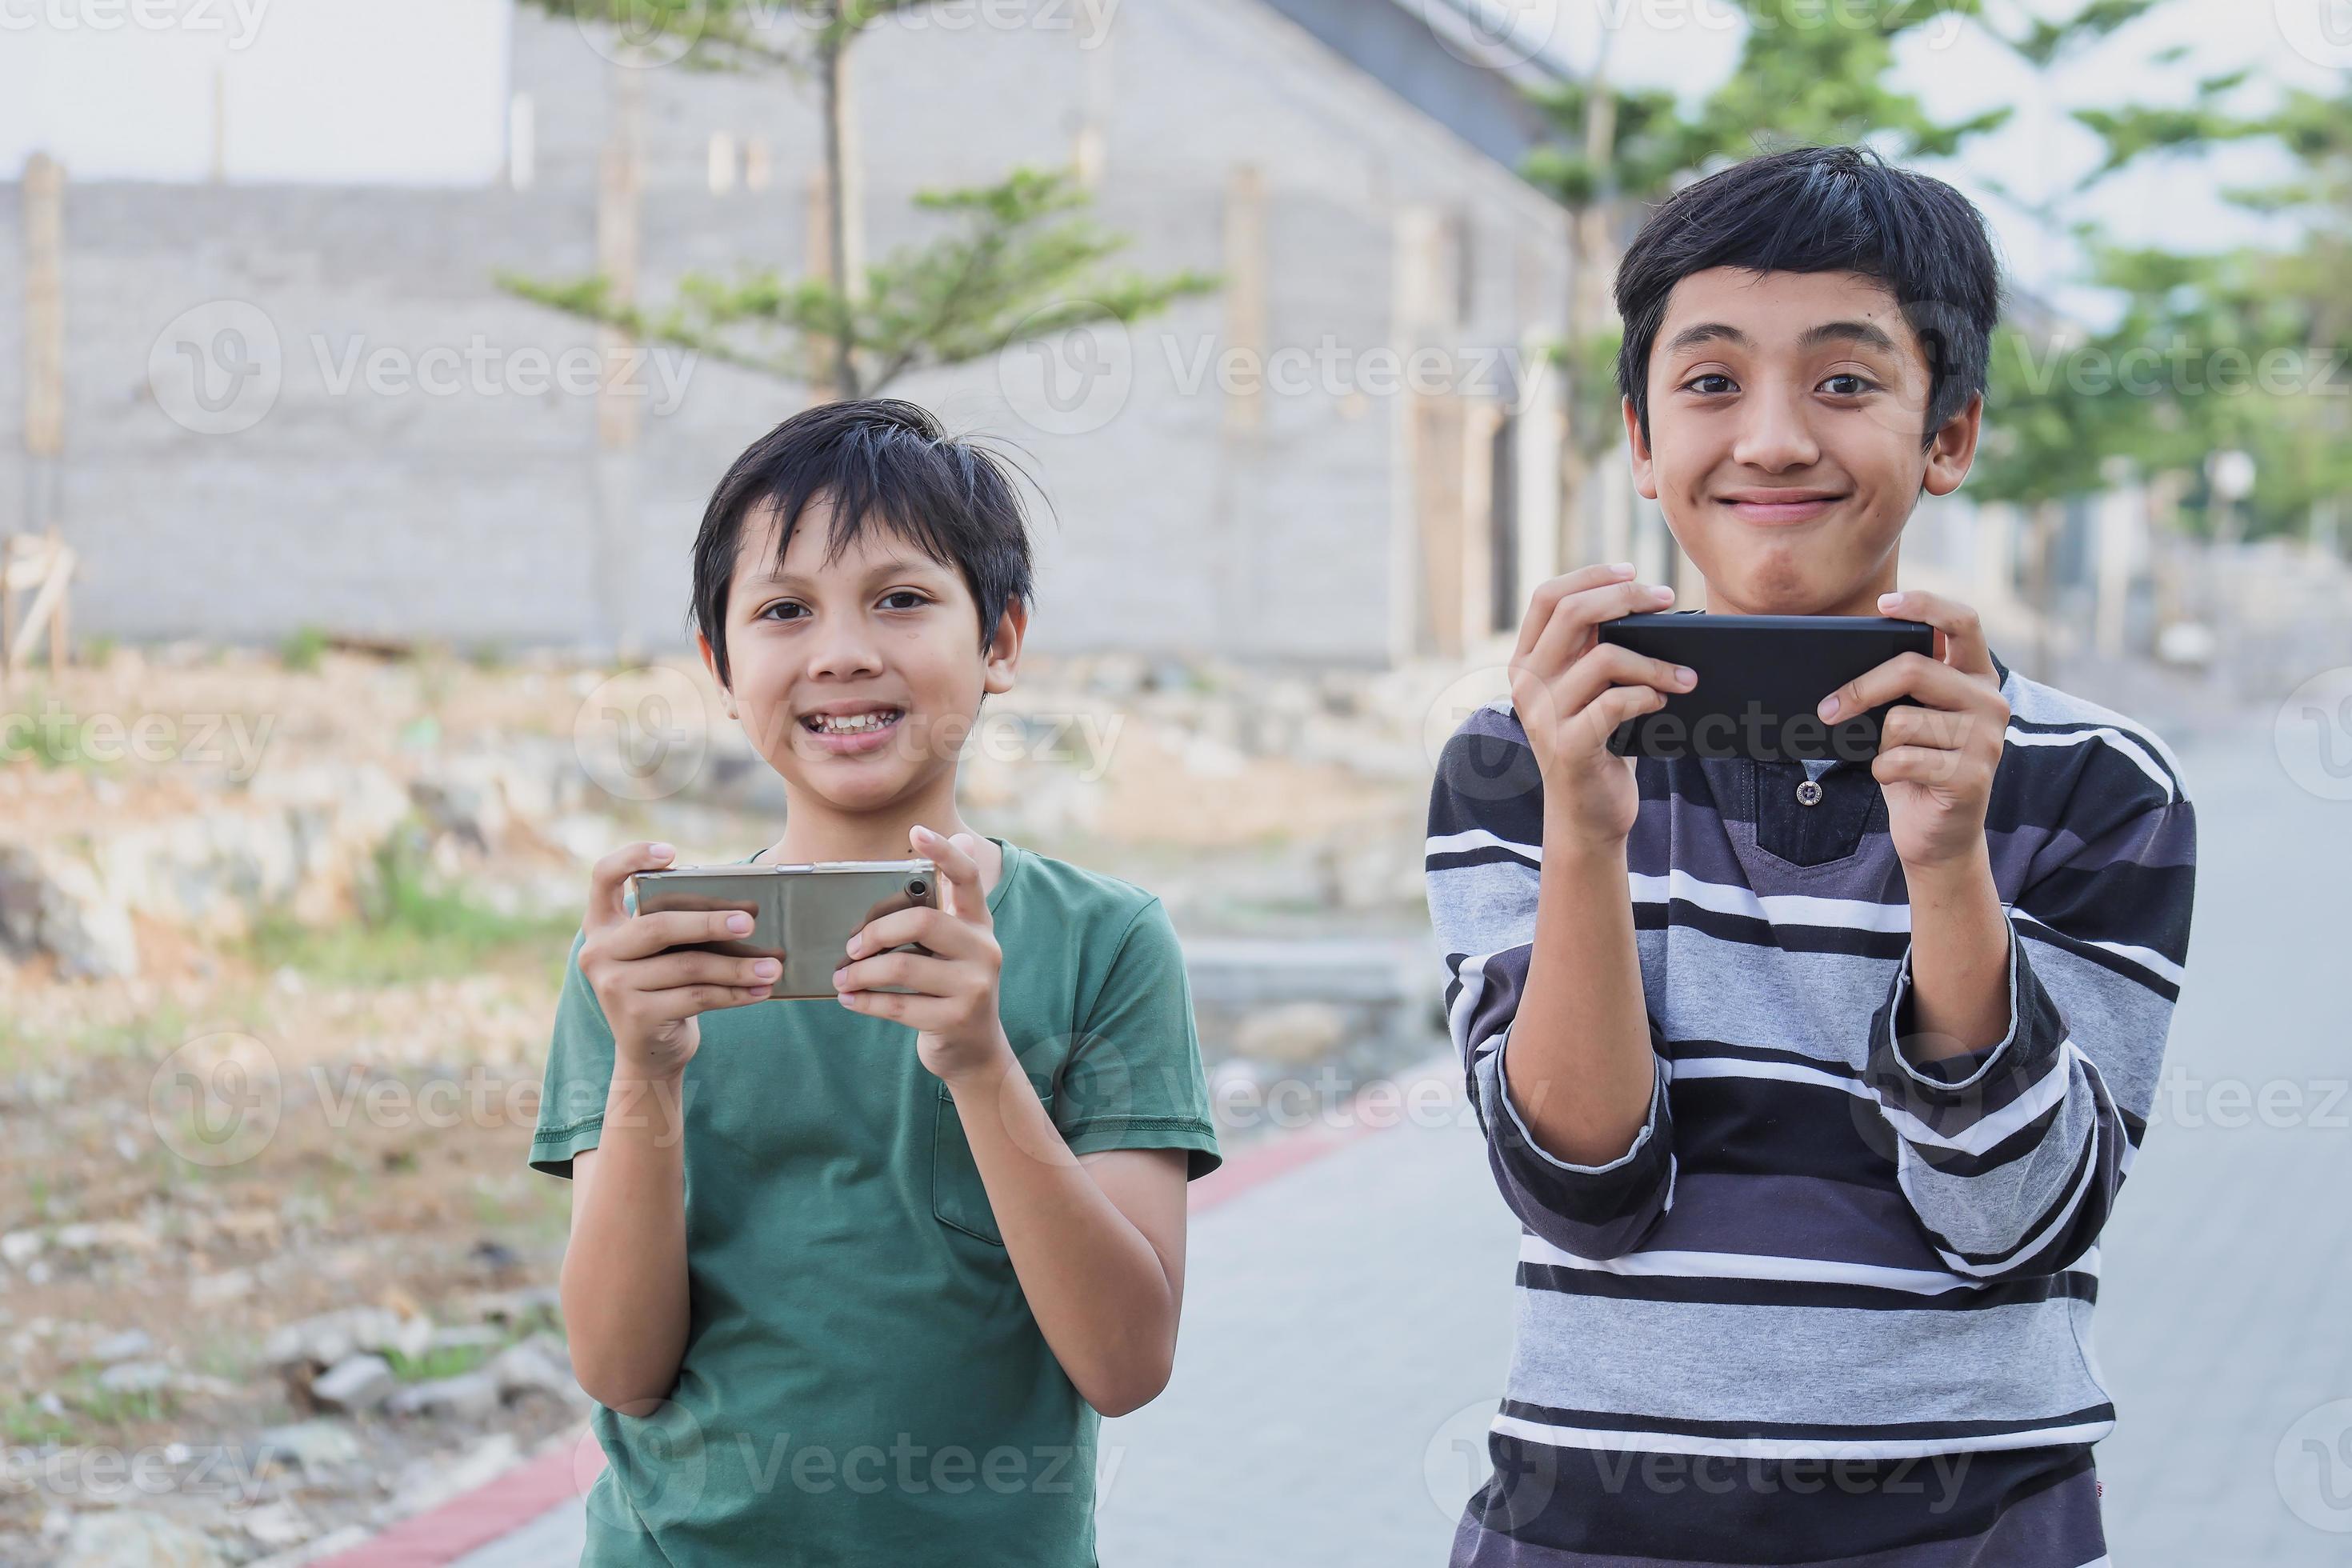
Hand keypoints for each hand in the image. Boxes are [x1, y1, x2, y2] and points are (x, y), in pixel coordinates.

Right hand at [579, 842, 780, 1078]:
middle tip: (750, 922)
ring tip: (773, 966)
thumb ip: (677, 926)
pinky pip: (697, 997)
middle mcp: (599, 952)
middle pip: (659, 927)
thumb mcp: (658, 953)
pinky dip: (735, 993)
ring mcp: (614, 986)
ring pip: (688, 967)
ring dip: (738, 967)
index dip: (631, 858)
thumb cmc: (664, 986)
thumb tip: (744, 908)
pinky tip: (761, 990)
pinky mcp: (637, 1016)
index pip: (603, 878)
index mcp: (602, 925)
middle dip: (709, 923)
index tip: (669, 852)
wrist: (648, 1052)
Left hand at [832, 826, 1011, 1084]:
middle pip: (922, 921)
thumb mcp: (953, 948)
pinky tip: (849, 999)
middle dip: (875, 931)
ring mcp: (975, 986)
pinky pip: (898, 1005)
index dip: (944, 852)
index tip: (917, 831)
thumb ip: (940, 909)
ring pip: (902, 966)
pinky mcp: (957, 1019)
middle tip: (851, 946)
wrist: (974, 1052)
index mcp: (979, 923)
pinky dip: (865, 1001)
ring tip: (841, 977)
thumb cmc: (950, 989)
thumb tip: (954, 843)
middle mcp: (984, 949)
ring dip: (861, 972)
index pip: (967, 877)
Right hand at [1508, 563, 1694, 853]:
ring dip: (1657, 661)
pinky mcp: (1570, 746)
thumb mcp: (1586, 691)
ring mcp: (1544, 716)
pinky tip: (1665, 703)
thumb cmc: (1597, 744)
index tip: (1633, 572)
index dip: (1592, 576)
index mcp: (1526, 662)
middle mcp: (1527, 684)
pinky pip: (1616, 702)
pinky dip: (1649, 696)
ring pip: (1604, 657)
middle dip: (1627, 598)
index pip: (1548, 596)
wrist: (1586, 816)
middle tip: (1667, 601)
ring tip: (1686, 674)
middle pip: (1573, 613)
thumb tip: (1645, 603)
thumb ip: (1594, 650)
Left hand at [1822, 590, 2009, 871]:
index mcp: (1976, 677)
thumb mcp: (1906, 717)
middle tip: (1828, 708)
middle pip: (1914, 669)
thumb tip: (1840, 669)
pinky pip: (1900, 759)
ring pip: (1900, 720)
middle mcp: (1990, 701)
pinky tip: (1897, 779)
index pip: (1963, 622)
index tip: (1883, 604)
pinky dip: (1882, 771)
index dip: (1925, 604)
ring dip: (1877, 743)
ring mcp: (1986, 739)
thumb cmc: (1914, 766)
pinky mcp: (1972, 775)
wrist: (1937, 835)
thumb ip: (1897, 687)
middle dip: (1860, 688)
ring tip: (1891, 758)